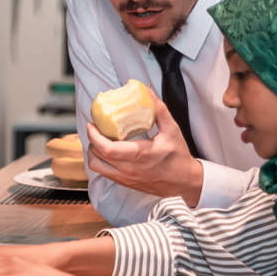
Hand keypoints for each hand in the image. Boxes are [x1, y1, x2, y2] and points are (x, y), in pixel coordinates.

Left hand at [86, 87, 202, 205]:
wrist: (185, 181)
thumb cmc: (178, 157)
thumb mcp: (171, 130)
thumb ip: (159, 110)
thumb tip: (147, 92)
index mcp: (138, 155)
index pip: (106, 148)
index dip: (93, 136)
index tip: (92, 124)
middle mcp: (128, 169)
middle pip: (96, 156)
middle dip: (91, 140)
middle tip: (96, 128)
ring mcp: (125, 178)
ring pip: (97, 167)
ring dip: (94, 153)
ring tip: (99, 140)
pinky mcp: (126, 183)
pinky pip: (105, 173)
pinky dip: (101, 161)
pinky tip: (108, 152)